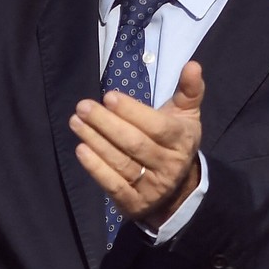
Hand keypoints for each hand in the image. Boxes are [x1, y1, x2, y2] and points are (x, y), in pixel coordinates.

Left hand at [69, 60, 204, 229]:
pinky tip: (81, 149)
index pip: (156, 126)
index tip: (108, 97)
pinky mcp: (135, 203)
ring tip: (76, 122)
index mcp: (182, 141)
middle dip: (106, 124)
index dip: (132, 112)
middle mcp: (169, 165)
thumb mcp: (186, 115)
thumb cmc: (174, 142)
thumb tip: (193, 64)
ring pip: (121, 162)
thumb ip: (189, 90)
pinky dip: (96, 168)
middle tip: (82, 106)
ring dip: (95, 141)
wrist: (178, 190)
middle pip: (134, 144)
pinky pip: (113, 185)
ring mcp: (152, 187)